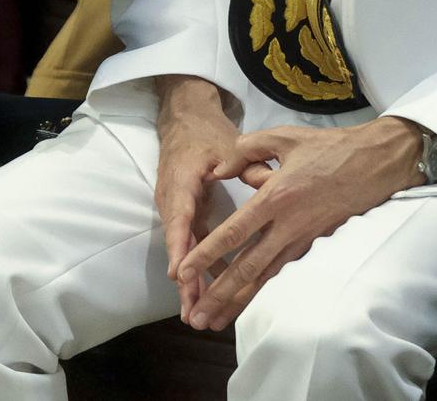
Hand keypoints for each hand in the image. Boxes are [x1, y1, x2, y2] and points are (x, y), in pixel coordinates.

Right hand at [154, 77, 244, 319]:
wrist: (185, 120)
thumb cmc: (207, 132)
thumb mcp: (225, 143)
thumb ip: (243, 164)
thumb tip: (261, 182)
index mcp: (182, 181)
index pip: (178, 218)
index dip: (180, 249)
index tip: (181, 276)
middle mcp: (174, 200)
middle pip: (179, 246)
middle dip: (185, 282)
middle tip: (192, 313)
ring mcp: (177, 209)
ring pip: (184, 250)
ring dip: (189, 283)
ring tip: (197, 315)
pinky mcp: (185, 214)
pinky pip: (190, 245)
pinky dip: (196, 270)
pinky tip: (208, 293)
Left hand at [174, 117, 422, 330]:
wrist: (374, 163)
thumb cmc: (328, 147)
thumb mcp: (284, 136)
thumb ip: (246, 150)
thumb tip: (218, 171)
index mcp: (276, 197)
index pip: (234, 232)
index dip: (207, 254)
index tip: (185, 271)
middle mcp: (287, 225)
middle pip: (247, 267)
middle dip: (219, 294)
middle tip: (196, 317)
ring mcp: (303, 239)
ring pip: (266, 278)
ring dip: (239, 302)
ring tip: (216, 322)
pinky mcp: (314, 244)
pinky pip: (284, 273)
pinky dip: (265, 292)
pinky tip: (249, 305)